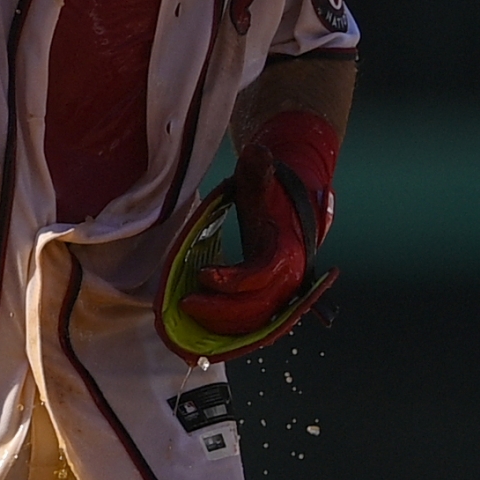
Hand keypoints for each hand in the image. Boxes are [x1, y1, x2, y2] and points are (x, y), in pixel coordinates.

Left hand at [180, 112, 334, 336]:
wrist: (293, 199)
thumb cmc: (272, 188)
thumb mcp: (263, 175)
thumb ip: (259, 168)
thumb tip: (258, 153)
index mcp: (288, 249)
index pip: (262, 275)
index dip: (233, 281)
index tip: (203, 275)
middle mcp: (289, 277)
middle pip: (257, 308)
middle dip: (221, 311)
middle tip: (186, 303)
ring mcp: (282, 291)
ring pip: (254, 322)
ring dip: (222, 322)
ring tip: (189, 310)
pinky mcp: (270, 298)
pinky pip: (252, 322)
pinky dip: (229, 327)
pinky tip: (203, 321)